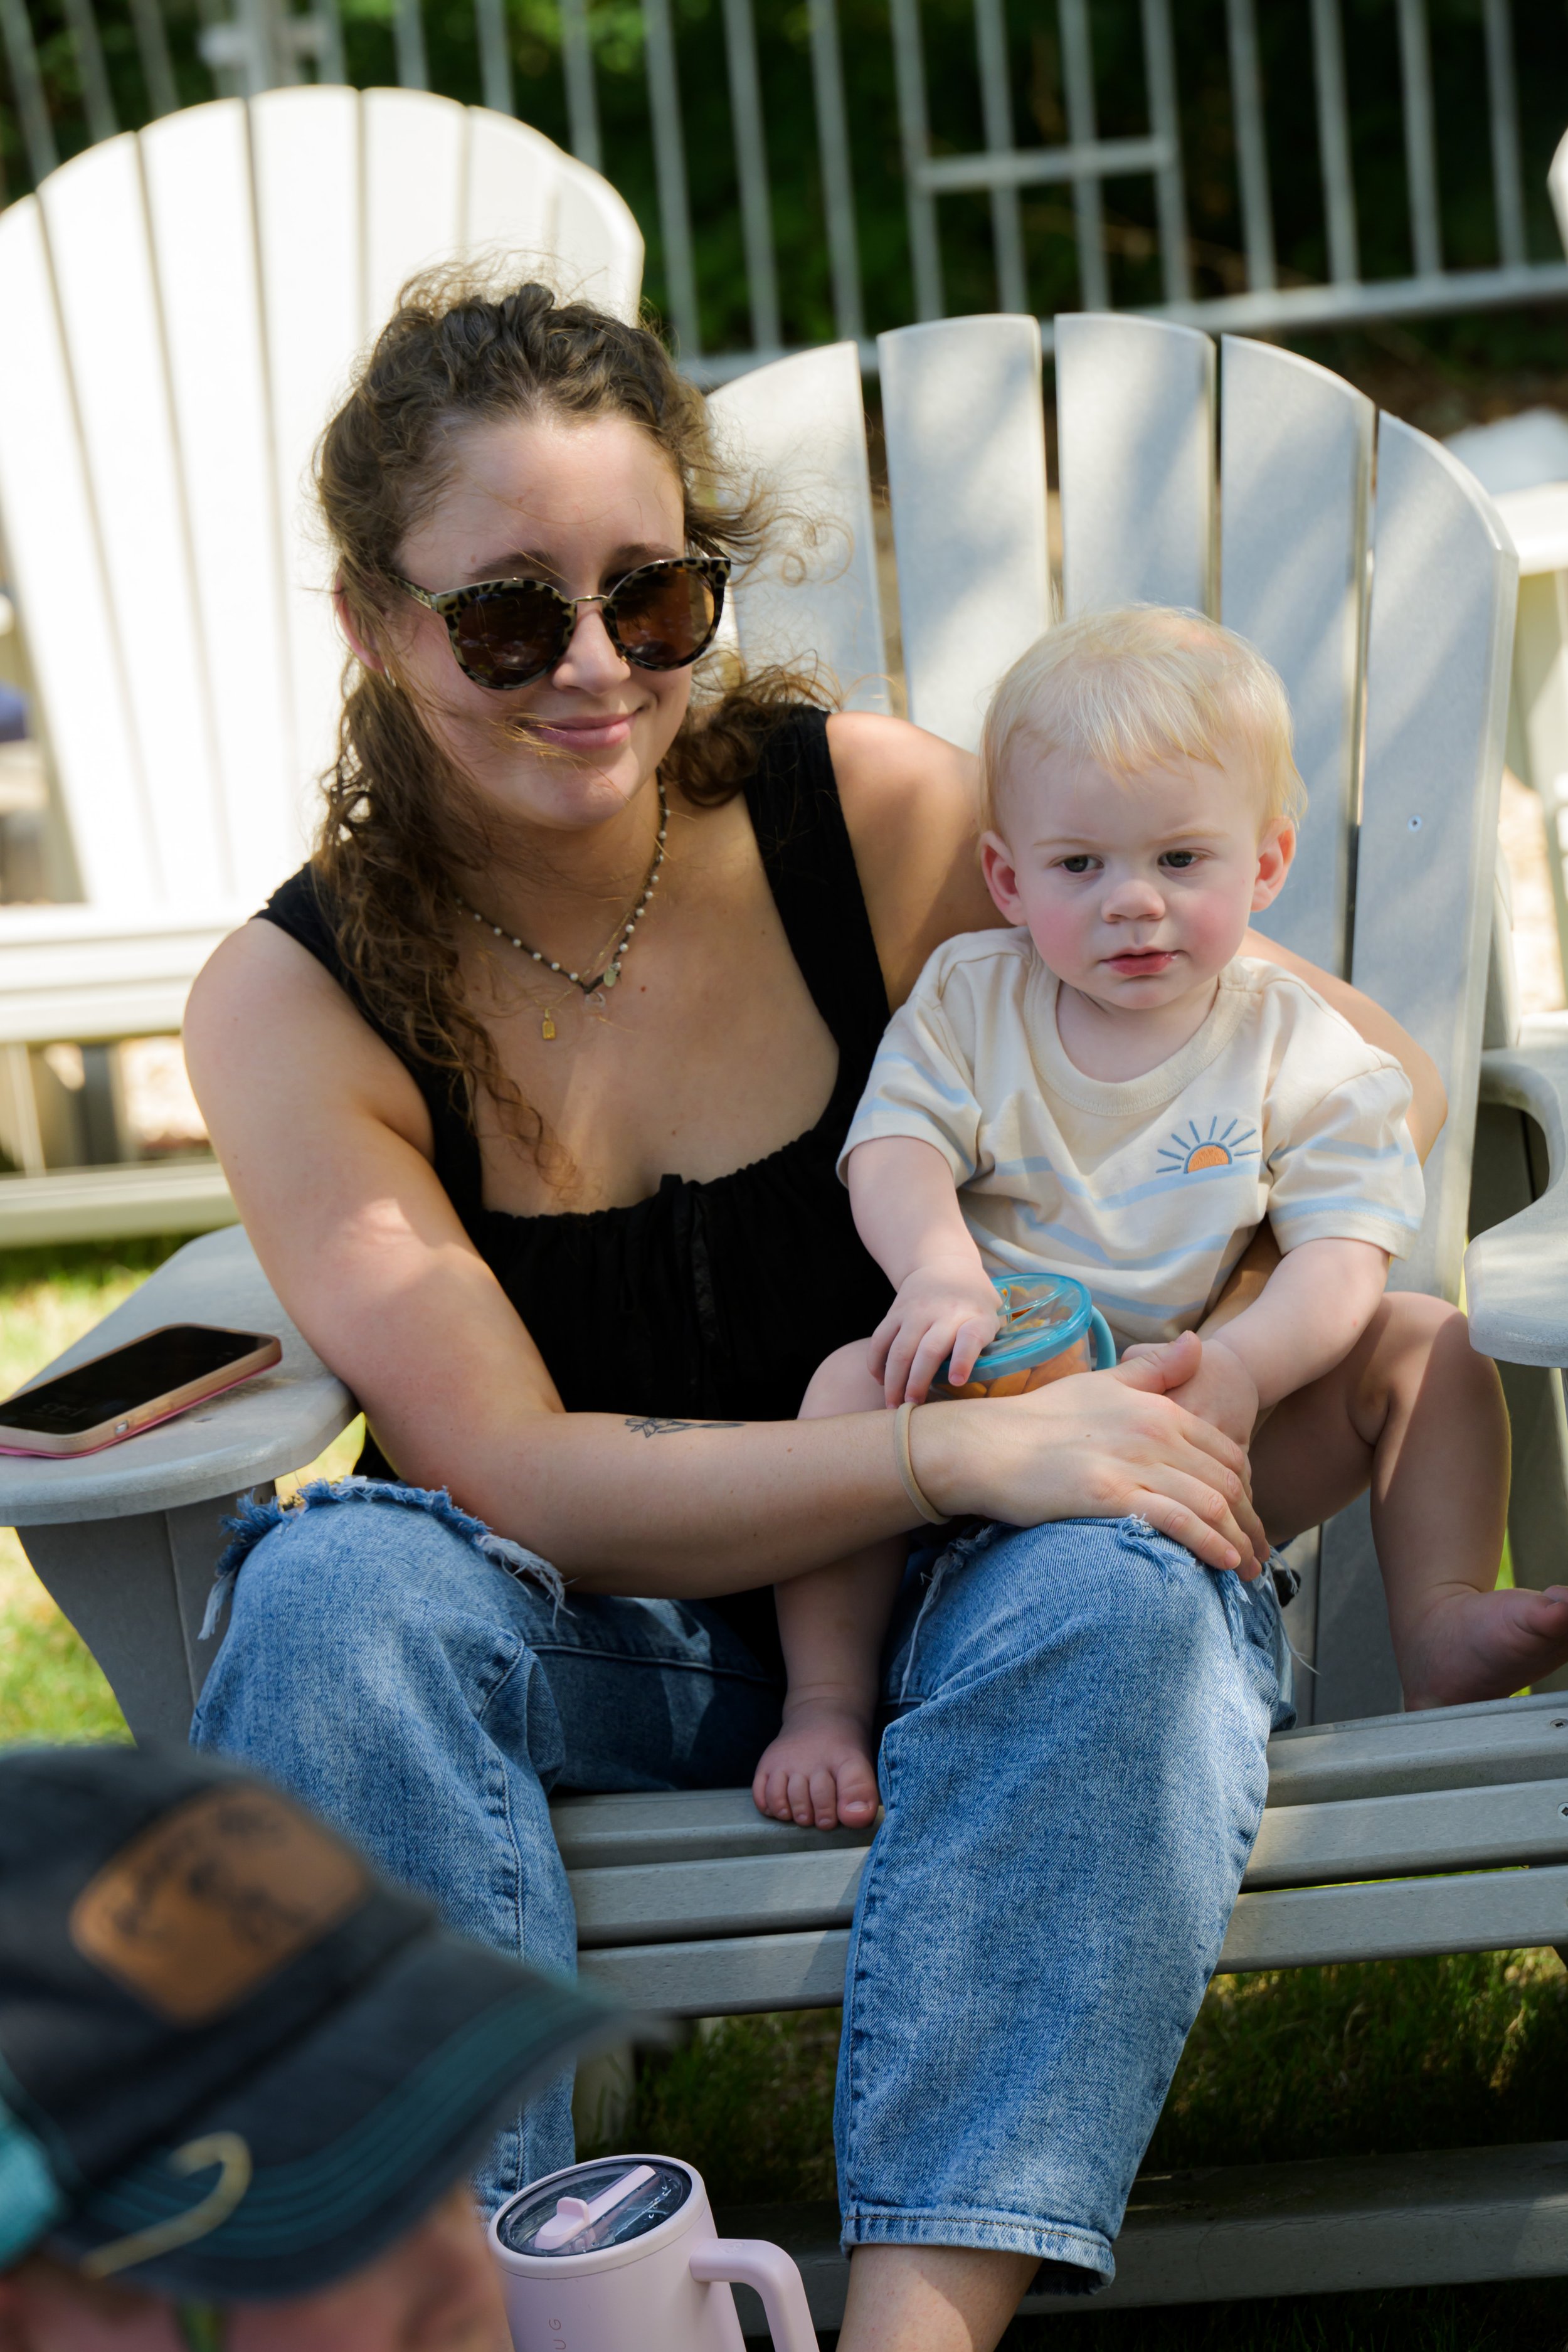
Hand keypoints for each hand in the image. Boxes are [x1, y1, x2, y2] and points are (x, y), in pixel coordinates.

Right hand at [752, 1693, 880, 1829]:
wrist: (820, 1718)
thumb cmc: (841, 1753)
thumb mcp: (861, 1768)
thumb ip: (862, 1794)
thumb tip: (853, 1819)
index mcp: (842, 1760)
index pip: (842, 1790)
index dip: (842, 1811)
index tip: (840, 1817)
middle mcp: (809, 1759)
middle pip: (806, 1802)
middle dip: (816, 1817)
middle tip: (823, 1818)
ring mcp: (785, 1761)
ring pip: (779, 1799)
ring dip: (792, 1814)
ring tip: (803, 1813)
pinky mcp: (767, 1764)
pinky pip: (760, 1793)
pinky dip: (769, 1807)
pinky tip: (783, 1807)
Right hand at [868, 1257, 1000, 1405]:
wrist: (944, 1264)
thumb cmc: (974, 1303)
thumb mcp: (992, 1316)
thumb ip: (988, 1345)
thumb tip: (984, 1386)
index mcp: (974, 1317)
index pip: (970, 1337)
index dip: (963, 1359)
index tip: (957, 1380)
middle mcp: (945, 1313)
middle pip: (928, 1350)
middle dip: (917, 1381)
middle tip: (912, 1406)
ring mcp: (916, 1311)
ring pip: (900, 1349)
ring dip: (893, 1380)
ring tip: (893, 1404)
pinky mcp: (895, 1311)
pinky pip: (880, 1339)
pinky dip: (876, 1362)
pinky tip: (879, 1380)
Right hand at [911, 1329, 1268, 1576]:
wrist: (986, 1444)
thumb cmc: (1040, 1417)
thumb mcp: (1103, 1382)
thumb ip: (1155, 1370)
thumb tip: (1197, 1342)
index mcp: (1158, 1408)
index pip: (1226, 1451)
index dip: (1247, 1490)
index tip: (1249, 1518)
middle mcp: (1155, 1432)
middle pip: (1227, 1483)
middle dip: (1252, 1523)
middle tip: (1261, 1554)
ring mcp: (1135, 1463)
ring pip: (1211, 1504)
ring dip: (1239, 1542)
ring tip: (1249, 1570)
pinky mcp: (1112, 1495)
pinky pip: (1179, 1522)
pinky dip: (1210, 1545)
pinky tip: (1224, 1564)